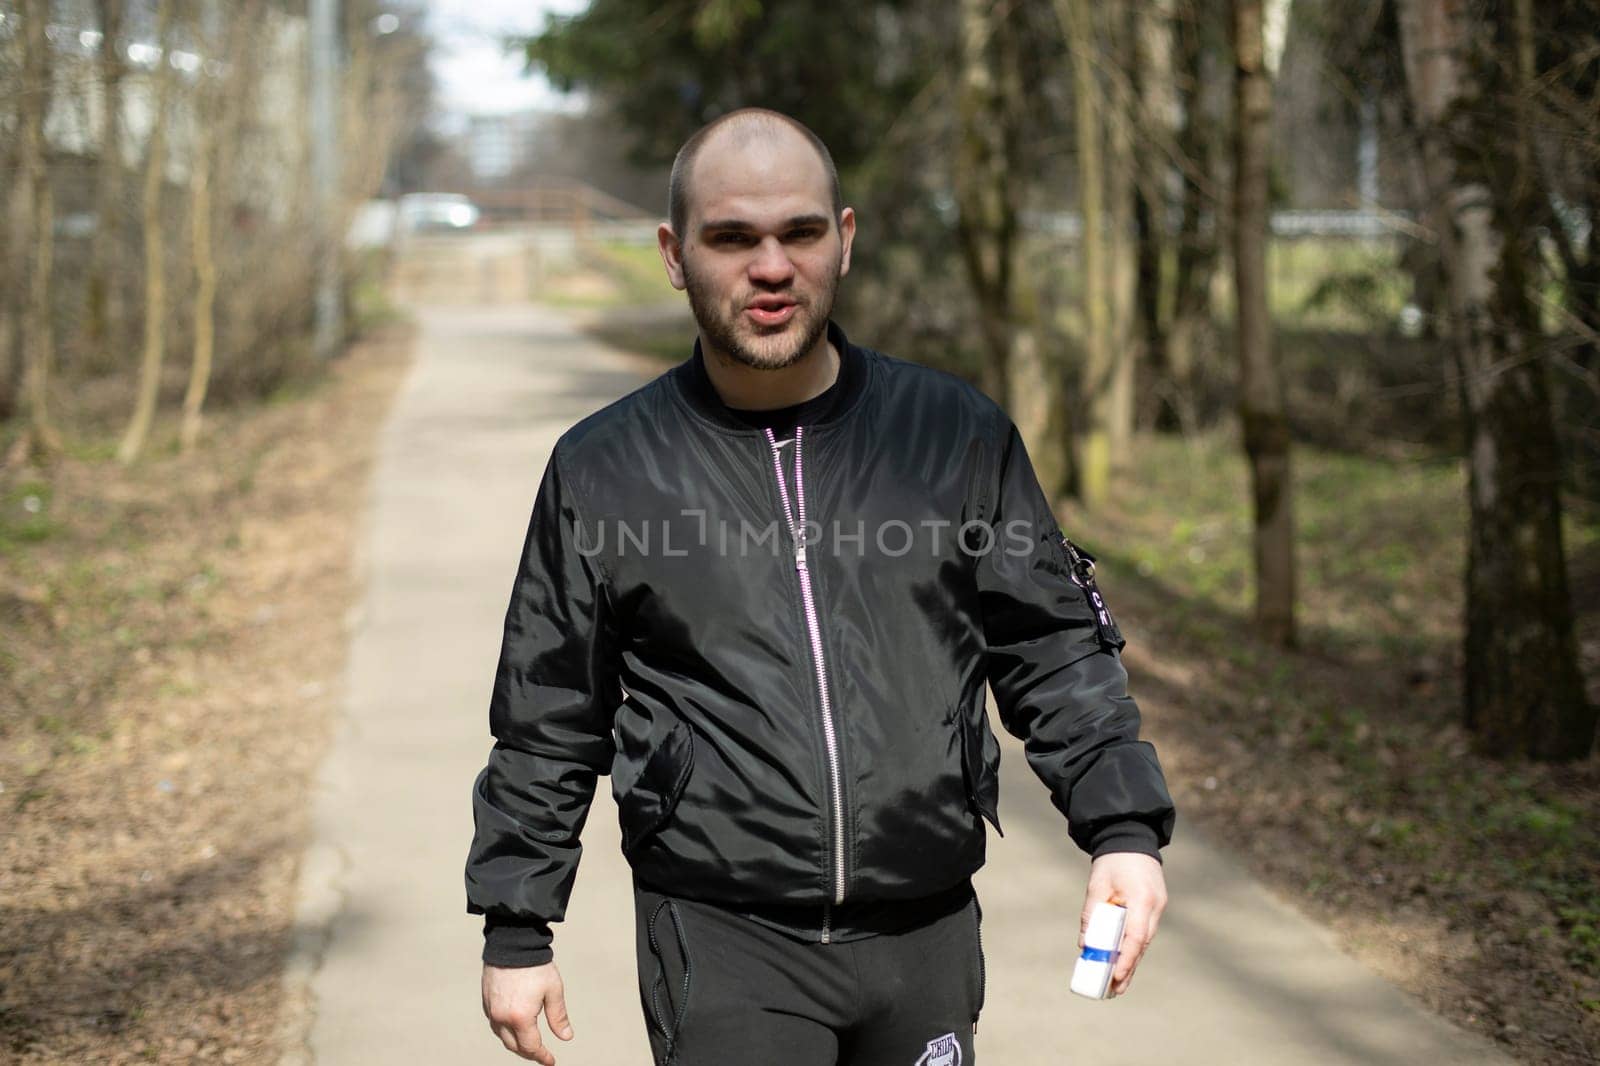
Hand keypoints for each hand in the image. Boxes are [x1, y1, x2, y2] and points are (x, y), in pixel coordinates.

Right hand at [482, 960, 573, 1063]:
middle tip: (541, 1055)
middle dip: (529, 1053)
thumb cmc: (536, 966)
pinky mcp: (486, 1002)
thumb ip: (558, 1016)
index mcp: (520, 1018)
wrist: (512, 943)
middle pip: (515, 1046)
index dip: (542, 1056)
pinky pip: (495, 1024)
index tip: (551, 1061)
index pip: (531, 1047)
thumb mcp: (553, 990)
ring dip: (516, 1043)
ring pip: (503, 1037)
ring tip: (529, 1044)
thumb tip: (566, 1037)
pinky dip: (505, 1031)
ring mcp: (491, 1010)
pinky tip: (514, 1028)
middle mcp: (502, 1018)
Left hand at [1079, 852, 1166, 997]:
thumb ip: (1092, 914)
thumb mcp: (1097, 885)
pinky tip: (1124, 961)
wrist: (1131, 837)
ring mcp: (1158, 907)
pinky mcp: (1154, 907)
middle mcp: (1155, 906)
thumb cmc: (1112, 861)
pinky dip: (1134, 947)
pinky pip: (1143, 932)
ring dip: (1132, 961)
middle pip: (1142, 944)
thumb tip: (1086, 945)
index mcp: (1142, 899)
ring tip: (1118, 983)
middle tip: (1115, 990)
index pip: (1136, 936)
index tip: (1115, 975)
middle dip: (1129, 968)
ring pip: (1144, 941)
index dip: (1126, 958)